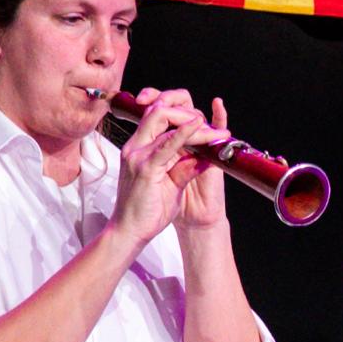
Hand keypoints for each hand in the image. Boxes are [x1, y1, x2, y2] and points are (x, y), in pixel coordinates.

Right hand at [111, 89, 231, 239]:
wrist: (130, 234)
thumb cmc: (148, 211)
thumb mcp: (171, 184)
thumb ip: (184, 167)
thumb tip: (204, 155)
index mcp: (139, 148)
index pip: (157, 116)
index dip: (180, 113)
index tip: (204, 123)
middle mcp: (136, 147)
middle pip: (158, 109)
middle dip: (183, 108)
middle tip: (207, 122)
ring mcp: (138, 155)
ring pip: (163, 119)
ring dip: (190, 120)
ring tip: (212, 129)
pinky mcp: (145, 168)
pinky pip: (166, 143)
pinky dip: (184, 132)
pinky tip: (198, 126)